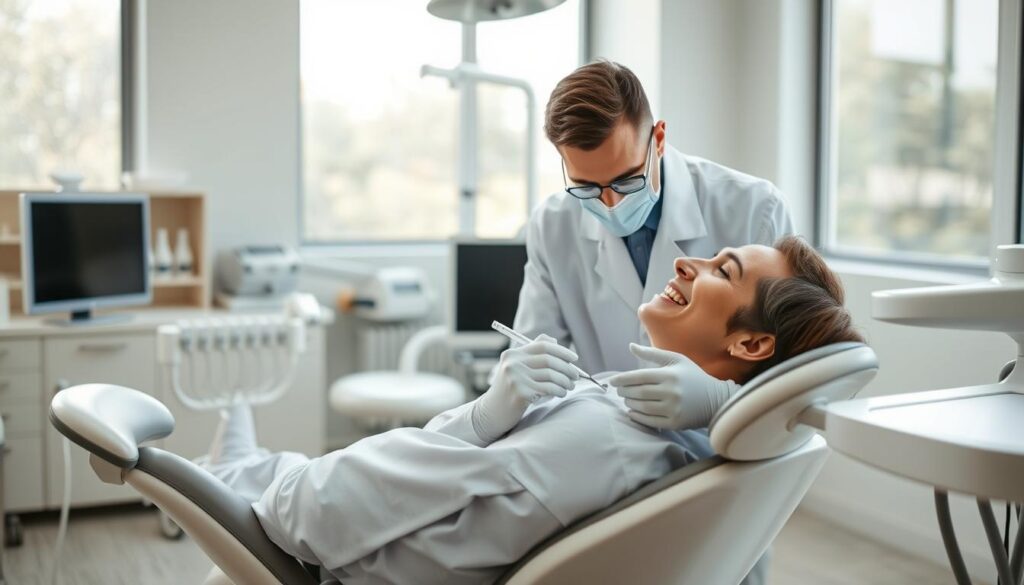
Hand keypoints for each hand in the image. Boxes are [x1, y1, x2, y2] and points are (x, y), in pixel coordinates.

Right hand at [471, 334, 578, 442]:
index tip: (574, 359)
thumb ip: (533, 353)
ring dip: (565, 381)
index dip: (561, 351)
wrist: (492, 413)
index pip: (542, 345)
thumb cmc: (510, 390)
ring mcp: (515, 378)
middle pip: (549, 360)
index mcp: (512, 354)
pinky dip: (559, 391)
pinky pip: (548, 389)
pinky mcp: (520, 393)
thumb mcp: (516, 368)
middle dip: (567, 368)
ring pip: (551, 375)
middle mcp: (512, 363)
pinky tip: (562, 393)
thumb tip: (554, 341)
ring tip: (570, 386)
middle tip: (576, 376)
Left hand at [609, 343, 738, 430]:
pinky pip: (649, 421)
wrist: (714, 400)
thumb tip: (630, 346)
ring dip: (630, 403)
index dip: (621, 379)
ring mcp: (672, 409)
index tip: (612, 381)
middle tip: (619, 390)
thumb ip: (652, 353)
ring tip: (627, 399)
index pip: (638, 377)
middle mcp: (670, 392)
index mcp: (669, 375)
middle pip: (638, 392)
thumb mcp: (676, 359)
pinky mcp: (674, 423)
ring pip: (642, 407)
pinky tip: (632, 411)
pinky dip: (637, 417)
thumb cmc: (692, 376)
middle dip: (624, 391)